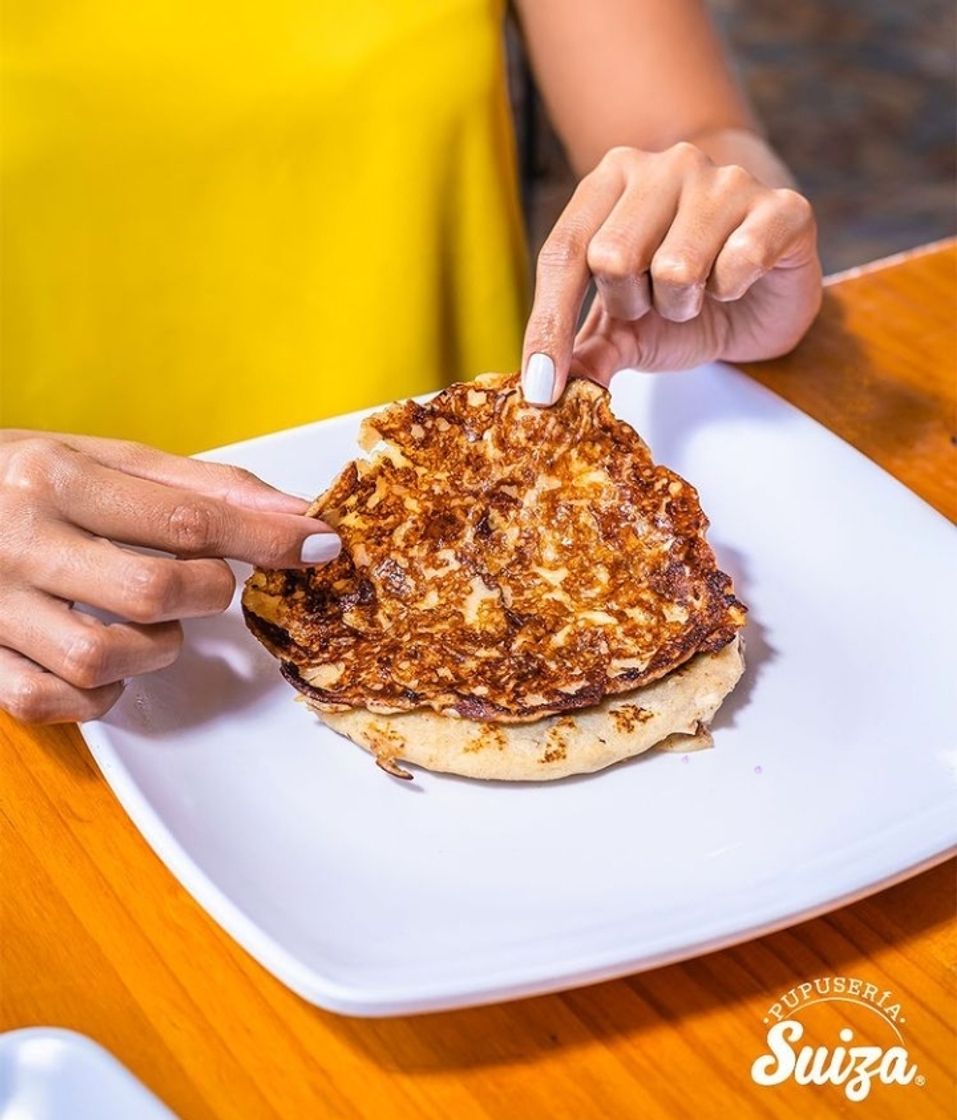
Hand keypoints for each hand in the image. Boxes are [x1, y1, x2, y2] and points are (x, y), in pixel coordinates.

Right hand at [0, 432, 339, 723]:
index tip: (317, 545)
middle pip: (154, 592)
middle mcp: (20, 540)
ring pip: (105, 657)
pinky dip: (99, 694)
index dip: (265, 539)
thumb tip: (293, 513)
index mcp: (55, 478)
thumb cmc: (20, 481)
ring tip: (143, 619)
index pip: (188, 518)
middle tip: (199, 581)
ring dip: (153, 648)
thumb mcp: (101, 460)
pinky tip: (106, 663)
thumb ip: (199, 488)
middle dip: (204, 593)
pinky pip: (54, 702)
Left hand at [520, 143, 821, 403]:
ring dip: (681, 304)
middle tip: (656, 301)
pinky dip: (731, 291)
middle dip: (631, 303)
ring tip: (698, 293)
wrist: (760, 299)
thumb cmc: (683, 301)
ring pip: (676, 267)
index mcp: (612, 179)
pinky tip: (738, 282)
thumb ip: (582, 353)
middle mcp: (667, 164)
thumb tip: (542, 394)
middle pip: (613, 256)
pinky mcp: (781, 207)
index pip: (563, 252)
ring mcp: (726, 178)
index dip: (548, 324)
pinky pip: (739, 262)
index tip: (542, 387)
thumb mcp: (622, 331)